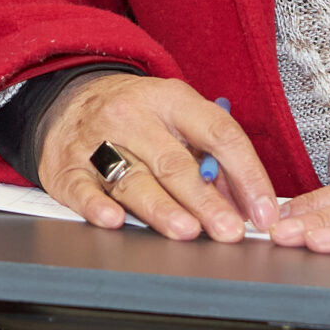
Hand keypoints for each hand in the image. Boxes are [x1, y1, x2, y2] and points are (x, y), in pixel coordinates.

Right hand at [35, 74, 279, 240]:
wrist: (68, 99)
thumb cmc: (136, 115)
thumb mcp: (176, 116)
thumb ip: (211, 157)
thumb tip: (247, 204)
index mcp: (170, 100)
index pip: (218, 133)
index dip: (246, 173)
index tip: (264, 209)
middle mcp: (133, 117)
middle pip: (174, 163)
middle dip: (205, 200)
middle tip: (229, 229)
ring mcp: (96, 141)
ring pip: (133, 179)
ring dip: (161, 208)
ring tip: (187, 230)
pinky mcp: (66, 167)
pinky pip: (83, 189)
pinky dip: (97, 206)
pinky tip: (114, 220)